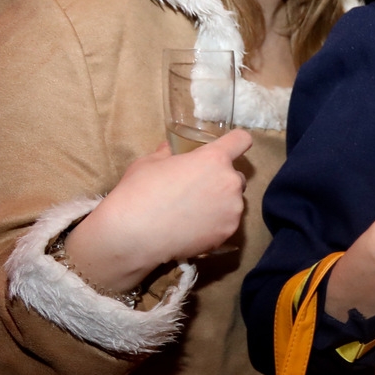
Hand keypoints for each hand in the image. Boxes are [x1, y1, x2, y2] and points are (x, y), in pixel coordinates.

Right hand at [64, 130, 253, 291]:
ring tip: (192, 213)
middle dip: (220, 180)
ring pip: (233, 202)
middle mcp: (229, 182)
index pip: (241, 140)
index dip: (236, 142)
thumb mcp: (148, 164)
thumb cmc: (138, 192)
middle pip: (236, 176)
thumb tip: (167, 148)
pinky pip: (227, 223)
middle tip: (196, 189)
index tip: (228, 148)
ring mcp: (232, 209)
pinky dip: (215, 224)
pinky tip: (192, 229)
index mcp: (213, 159)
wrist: (132, 234)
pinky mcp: (228, 232)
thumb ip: (165, 155)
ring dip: (219, 204)